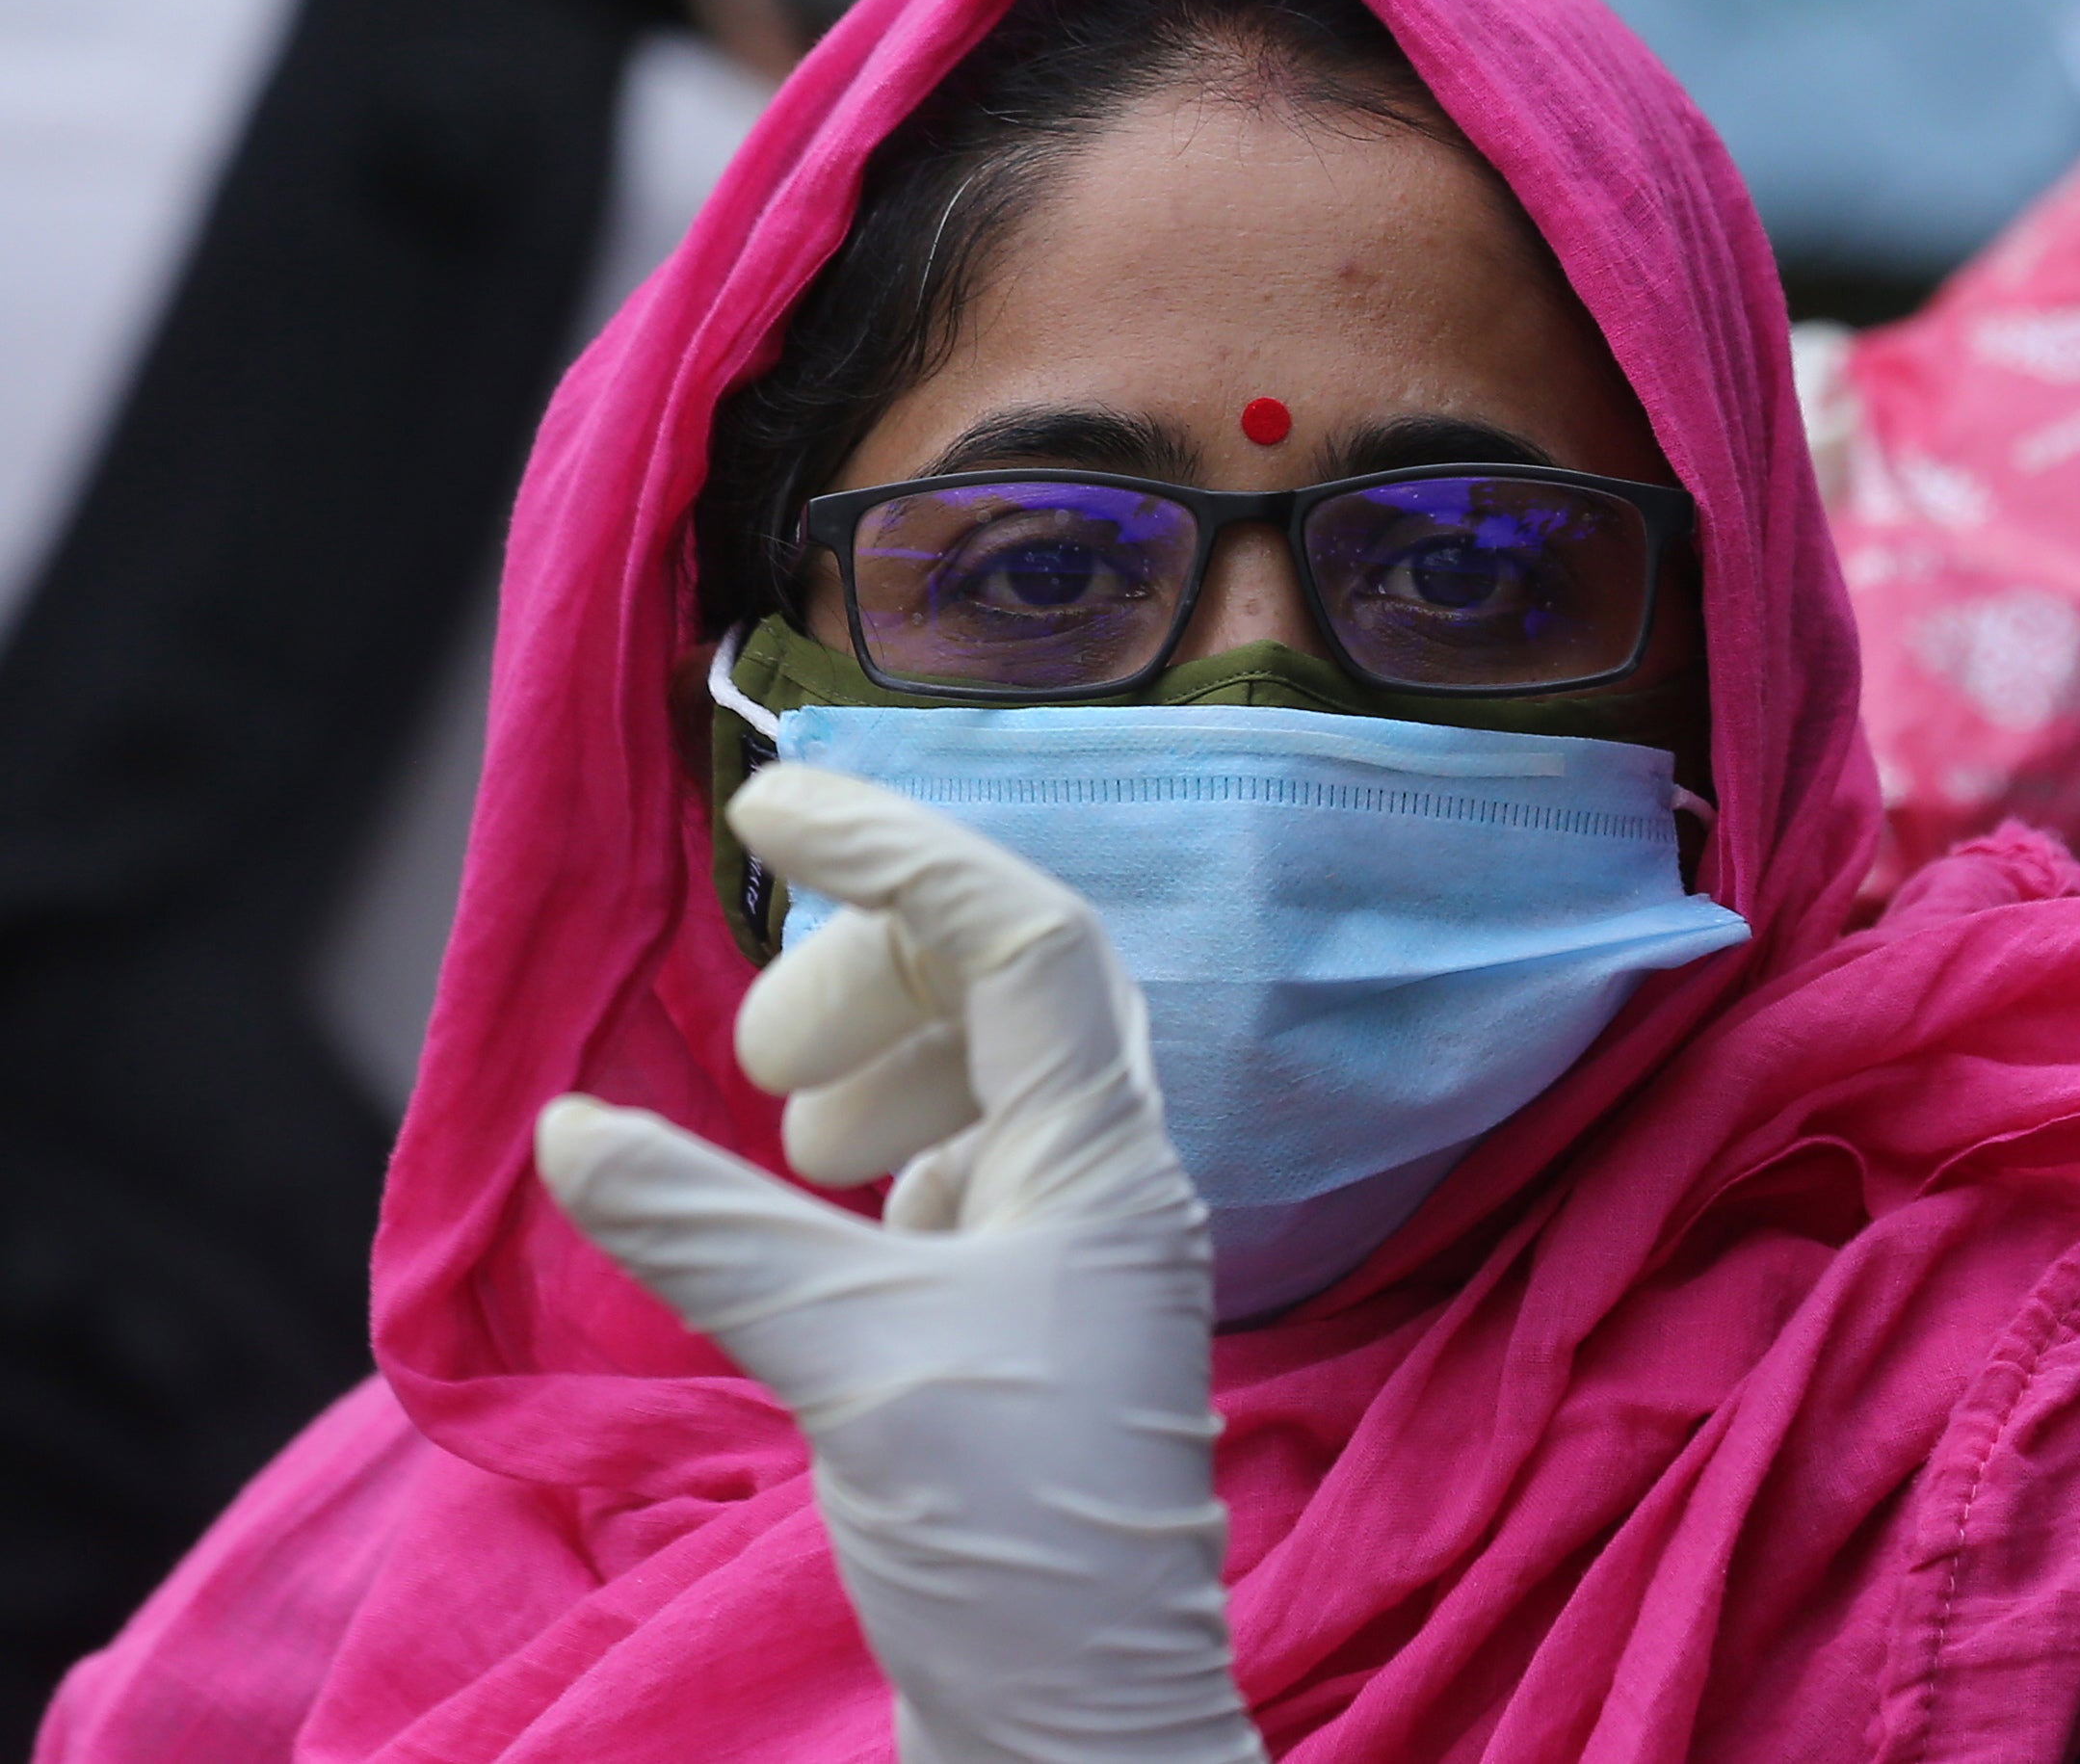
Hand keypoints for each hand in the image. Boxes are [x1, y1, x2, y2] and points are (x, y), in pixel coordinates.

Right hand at [536, 764, 1265, 1763]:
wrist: (1081, 1726)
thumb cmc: (1013, 1542)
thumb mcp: (849, 1363)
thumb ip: (714, 1232)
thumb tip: (571, 1125)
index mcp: (1107, 1163)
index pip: (1021, 935)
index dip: (902, 851)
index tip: (772, 806)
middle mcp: (1110, 1188)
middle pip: (1008, 989)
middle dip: (873, 976)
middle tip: (759, 1061)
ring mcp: (1076, 1259)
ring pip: (986, 1081)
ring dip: (879, 1065)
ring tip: (787, 1132)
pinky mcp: (1028, 1329)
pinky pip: (964, 1176)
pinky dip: (885, 1156)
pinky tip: (831, 1205)